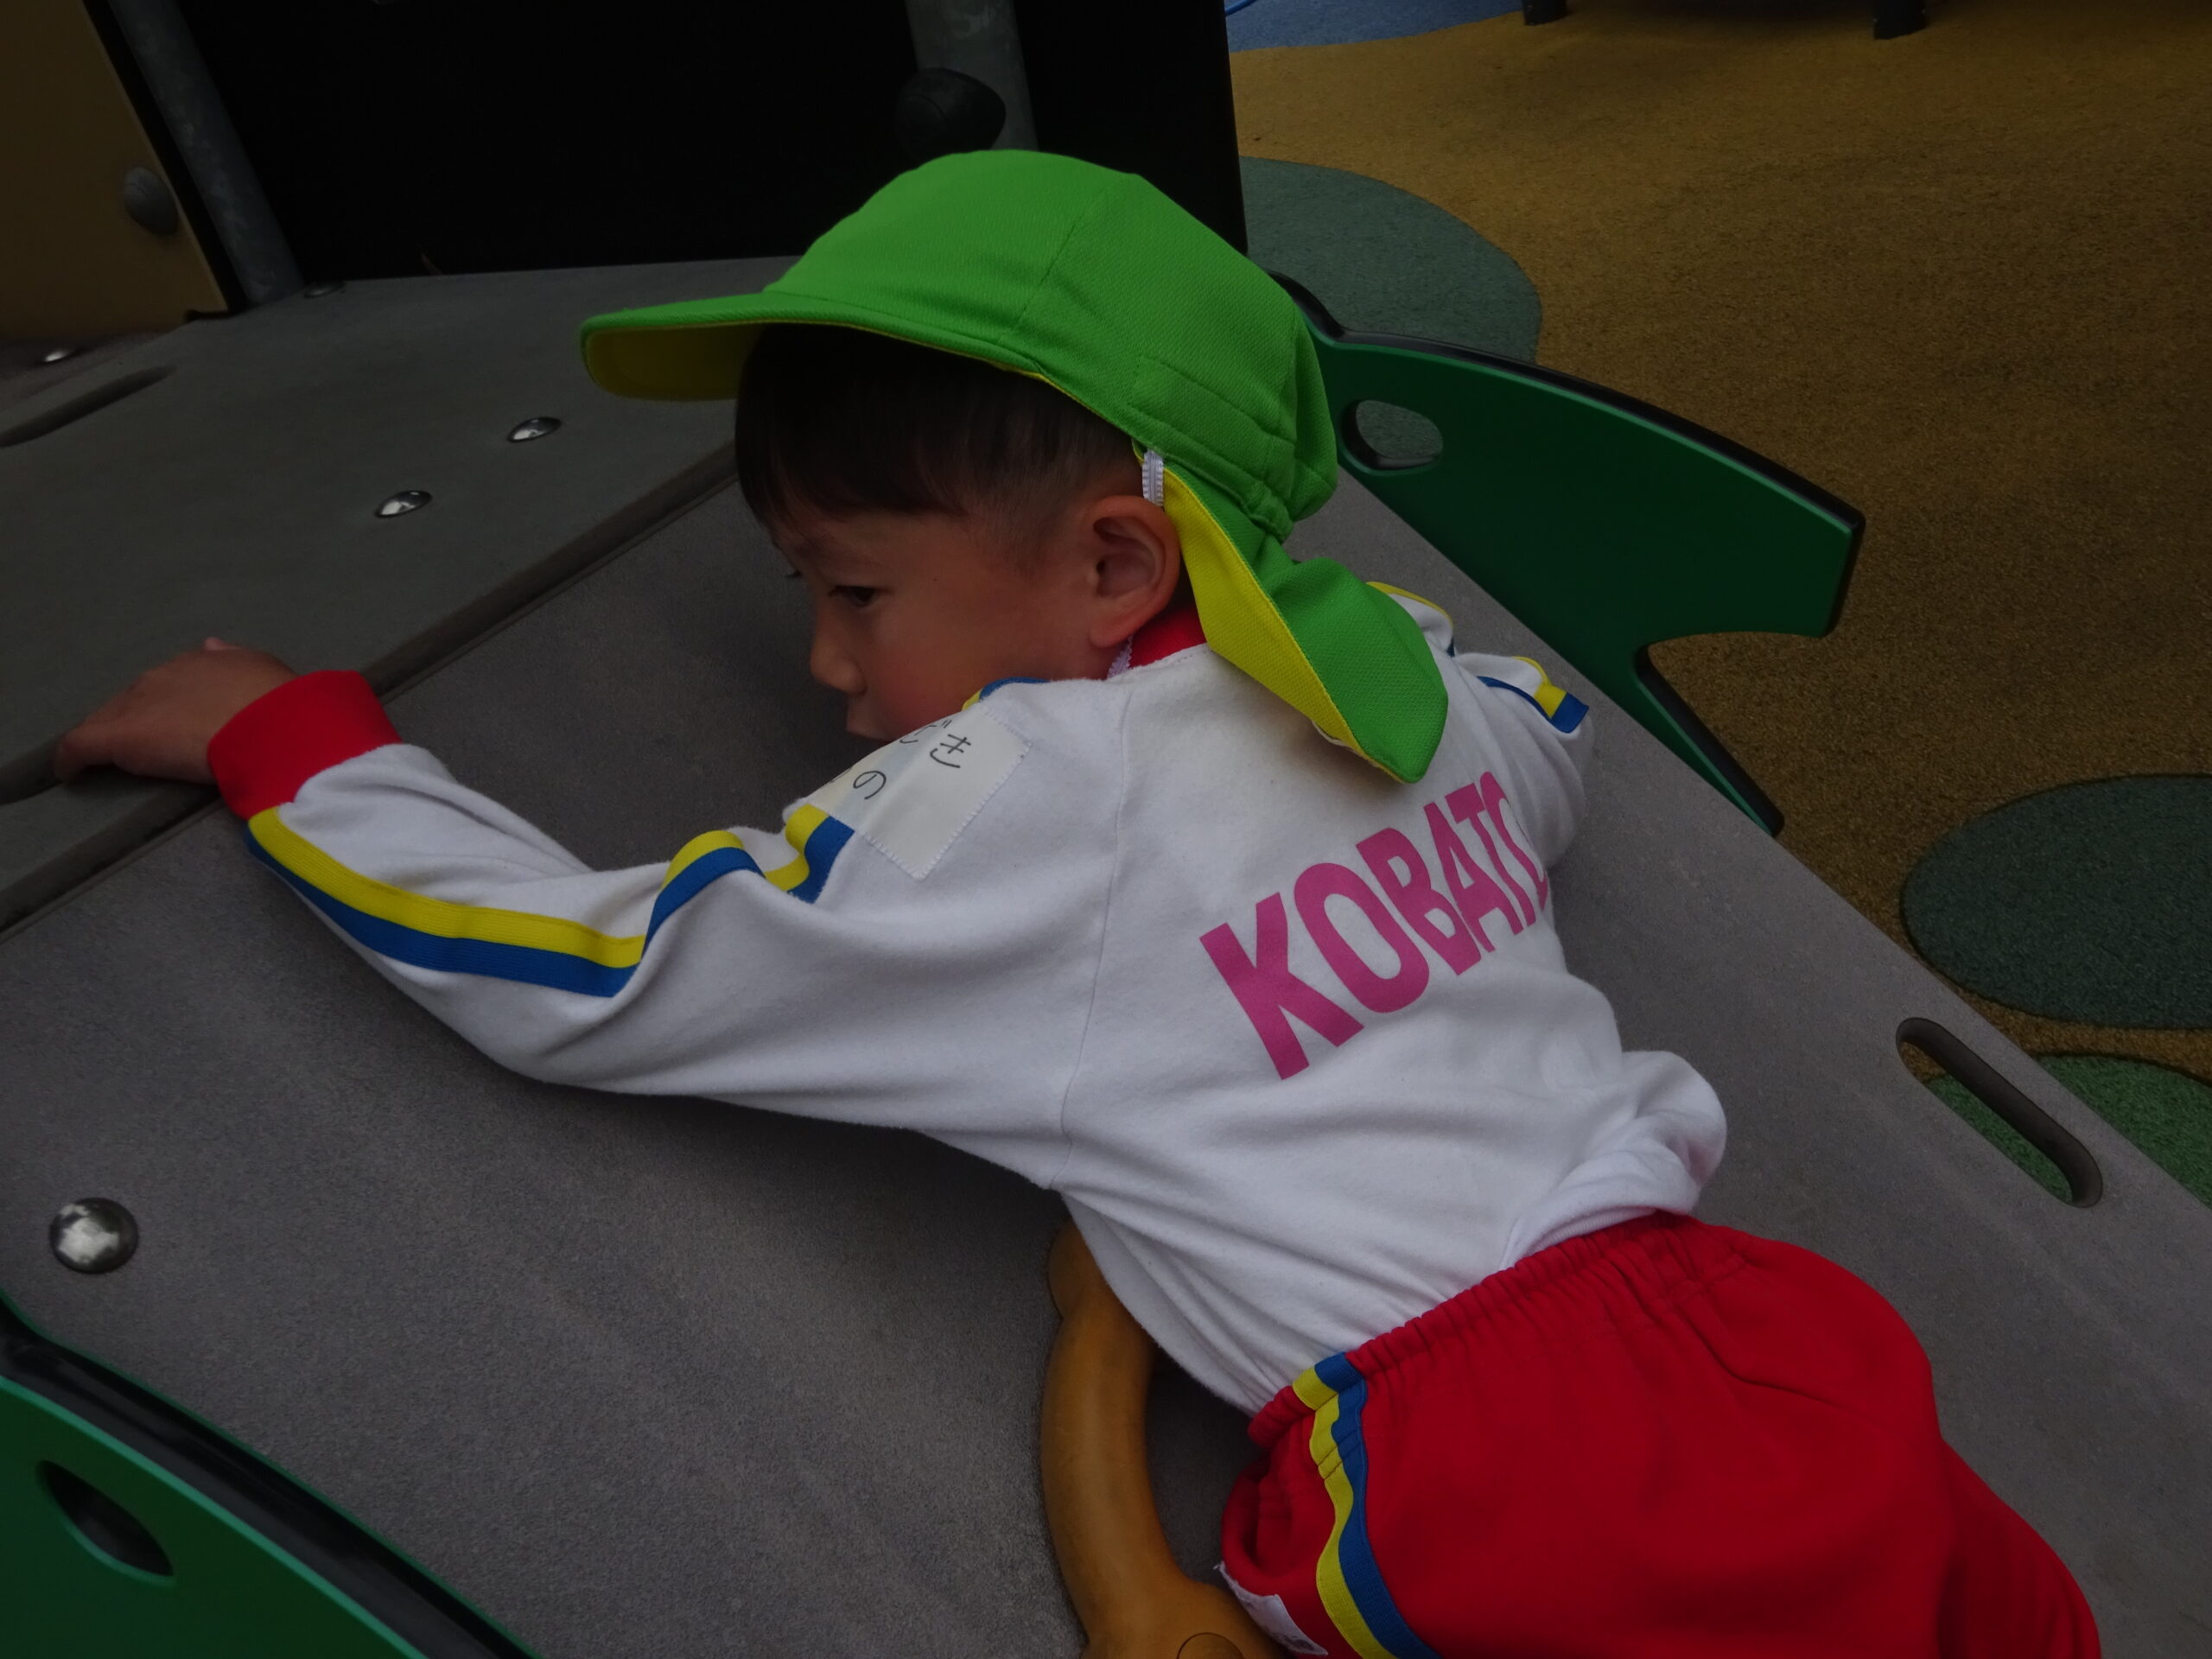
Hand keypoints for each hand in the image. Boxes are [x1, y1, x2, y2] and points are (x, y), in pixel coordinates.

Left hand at [53, 639, 297, 784]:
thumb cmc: (277, 703)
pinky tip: (69, 772)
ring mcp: (136, 706)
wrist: (269, 725)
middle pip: (134, 698)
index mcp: (198, 662)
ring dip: (107, 735)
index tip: (174, 721)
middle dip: (135, 718)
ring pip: (107, 718)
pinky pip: (80, 746)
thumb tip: (212, 646)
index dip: (168, 703)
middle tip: (143, 744)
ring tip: (106, 757)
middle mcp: (161, 677)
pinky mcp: (115, 738)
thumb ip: (235, 661)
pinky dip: (72, 759)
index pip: (169, 682)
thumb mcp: (263, 669)